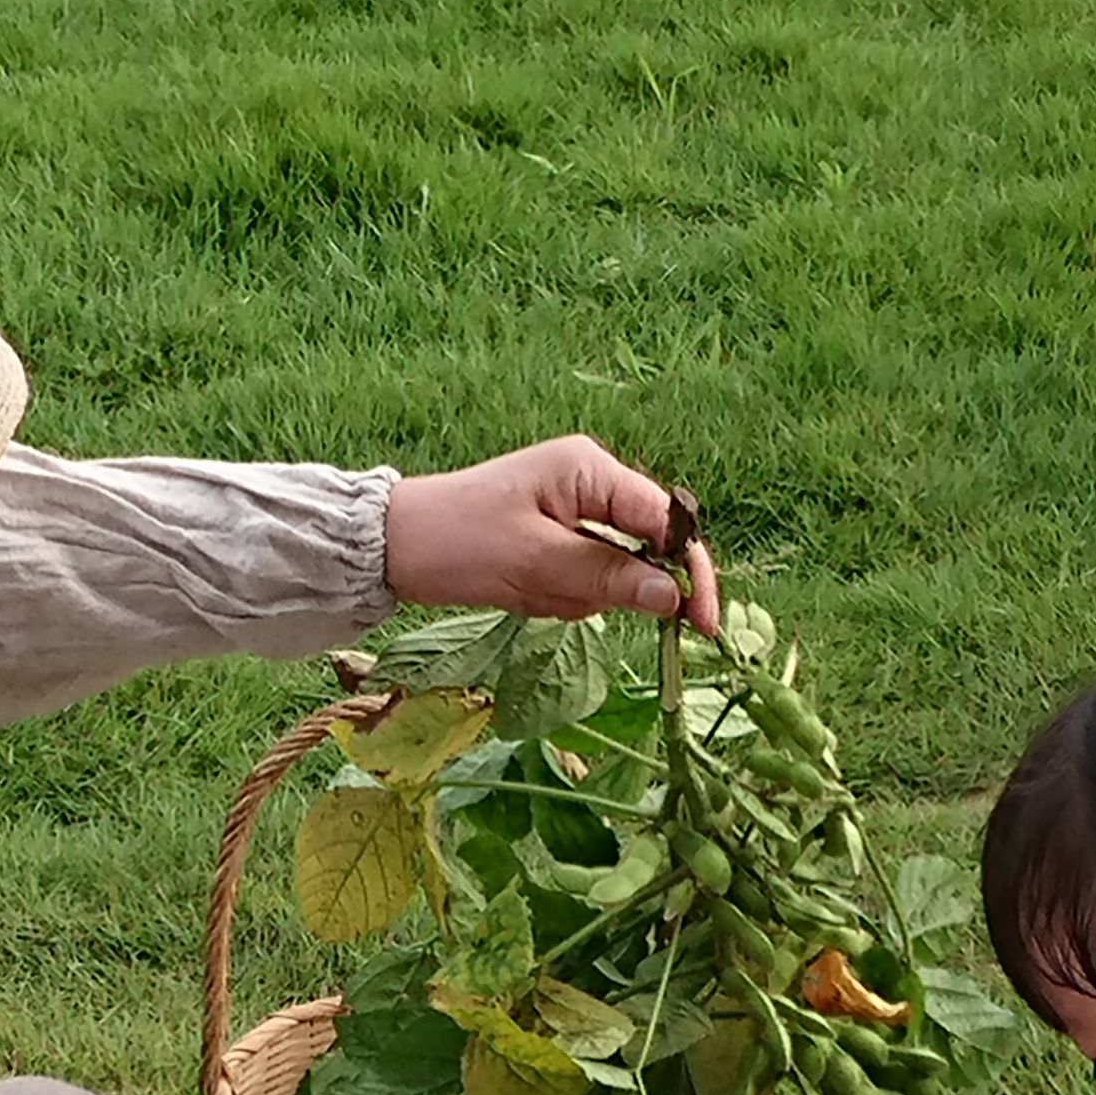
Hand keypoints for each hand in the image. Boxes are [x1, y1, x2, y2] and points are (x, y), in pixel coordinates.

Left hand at [382, 436, 725, 634]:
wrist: (394, 548)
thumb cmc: (458, 542)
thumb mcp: (535, 563)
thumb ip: (608, 577)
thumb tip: (672, 595)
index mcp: (590, 471)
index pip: (666, 521)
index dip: (690, 571)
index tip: (700, 623)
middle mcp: (590, 484)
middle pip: (645, 547)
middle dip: (615, 586)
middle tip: (576, 605)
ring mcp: (574, 513)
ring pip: (614, 572)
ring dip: (578, 595)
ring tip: (526, 589)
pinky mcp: (557, 541)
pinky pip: (584, 581)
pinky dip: (561, 597)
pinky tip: (523, 592)